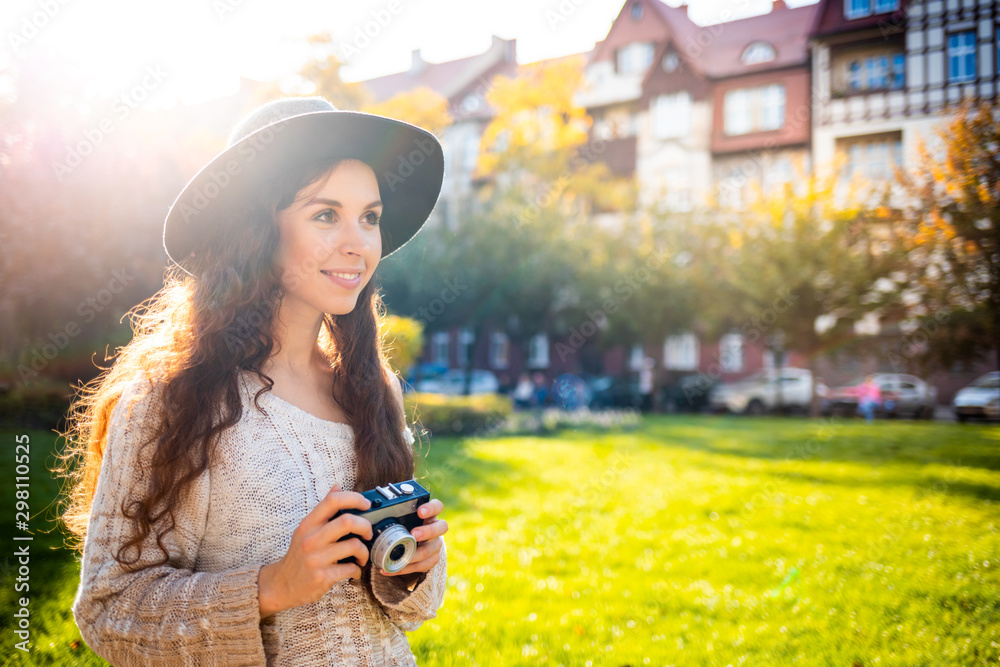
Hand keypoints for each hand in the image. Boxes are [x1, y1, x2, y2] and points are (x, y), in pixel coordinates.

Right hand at [258, 484, 372, 618]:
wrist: (282, 584)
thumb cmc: (299, 555)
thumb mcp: (306, 529)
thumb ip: (323, 510)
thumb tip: (337, 487)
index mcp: (309, 524)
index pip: (333, 501)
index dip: (354, 498)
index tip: (365, 504)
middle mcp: (311, 539)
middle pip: (348, 521)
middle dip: (365, 526)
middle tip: (368, 533)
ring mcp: (316, 558)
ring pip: (354, 545)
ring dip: (364, 552)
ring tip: (361, 556)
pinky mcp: (322, 576)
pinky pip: (351, 568)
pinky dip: (357, 570)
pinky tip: (353, 570)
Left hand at [378, 498, 447, 577]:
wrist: (410, 544)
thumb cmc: (404, 527)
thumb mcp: (401, 519)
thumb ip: (392, 514)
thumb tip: (371, 512)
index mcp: (429, 515)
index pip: (437, 506)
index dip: (431, 508)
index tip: (420, 511)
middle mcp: (436, 528)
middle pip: (441, 527)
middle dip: (427, 531)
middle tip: (413, 534)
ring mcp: (435, 544)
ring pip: (432, 549)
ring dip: (416, 554)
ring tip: (400, 558)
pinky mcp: (432, 559)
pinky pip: (423, 565)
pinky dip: (405, 569)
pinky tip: (391, 569)